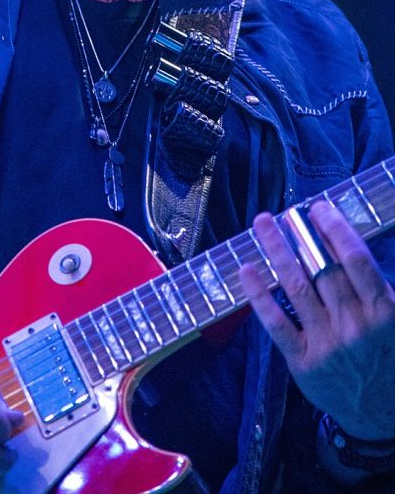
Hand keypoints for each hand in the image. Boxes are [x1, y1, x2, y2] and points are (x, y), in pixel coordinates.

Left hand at [240, 199, 394, 439]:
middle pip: (322, 268)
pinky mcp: (304, 362)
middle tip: (283, 212)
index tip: (319, 209)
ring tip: (262, 224)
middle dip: (300, 234)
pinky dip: (259, 296)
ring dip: (276, 250)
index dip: (335, 230)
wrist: (383, 417)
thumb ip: (381, 287)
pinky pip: (277, 323)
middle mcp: (354, 324)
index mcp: (384, 311)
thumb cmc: (389, 358)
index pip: (356, 259)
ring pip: (296, 287)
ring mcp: (327, 343)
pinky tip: (246, 270)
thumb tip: (349, 244)